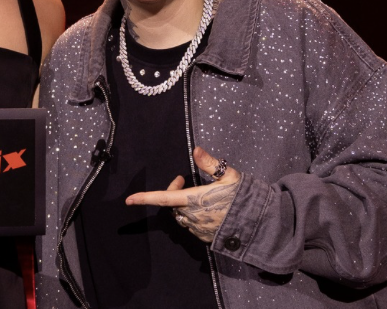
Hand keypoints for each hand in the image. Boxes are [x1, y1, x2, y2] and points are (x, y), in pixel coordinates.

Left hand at [125, 147, 239, 242]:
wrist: (258, 223)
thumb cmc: (243, 196)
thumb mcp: (229, 176)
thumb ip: (210, 163)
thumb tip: (195, 150)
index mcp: (194, 199)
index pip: (163, 198)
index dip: (145, 198)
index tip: (129, 200)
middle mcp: (192, 216)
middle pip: (173, 205)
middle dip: (173, 193)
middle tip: (182, 180)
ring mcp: (198, 229)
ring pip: (182, 216)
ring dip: (183, 206)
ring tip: (199, 196)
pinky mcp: (205, 238)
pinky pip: (192, 226)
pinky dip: (194, 217)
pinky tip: (208, 211)